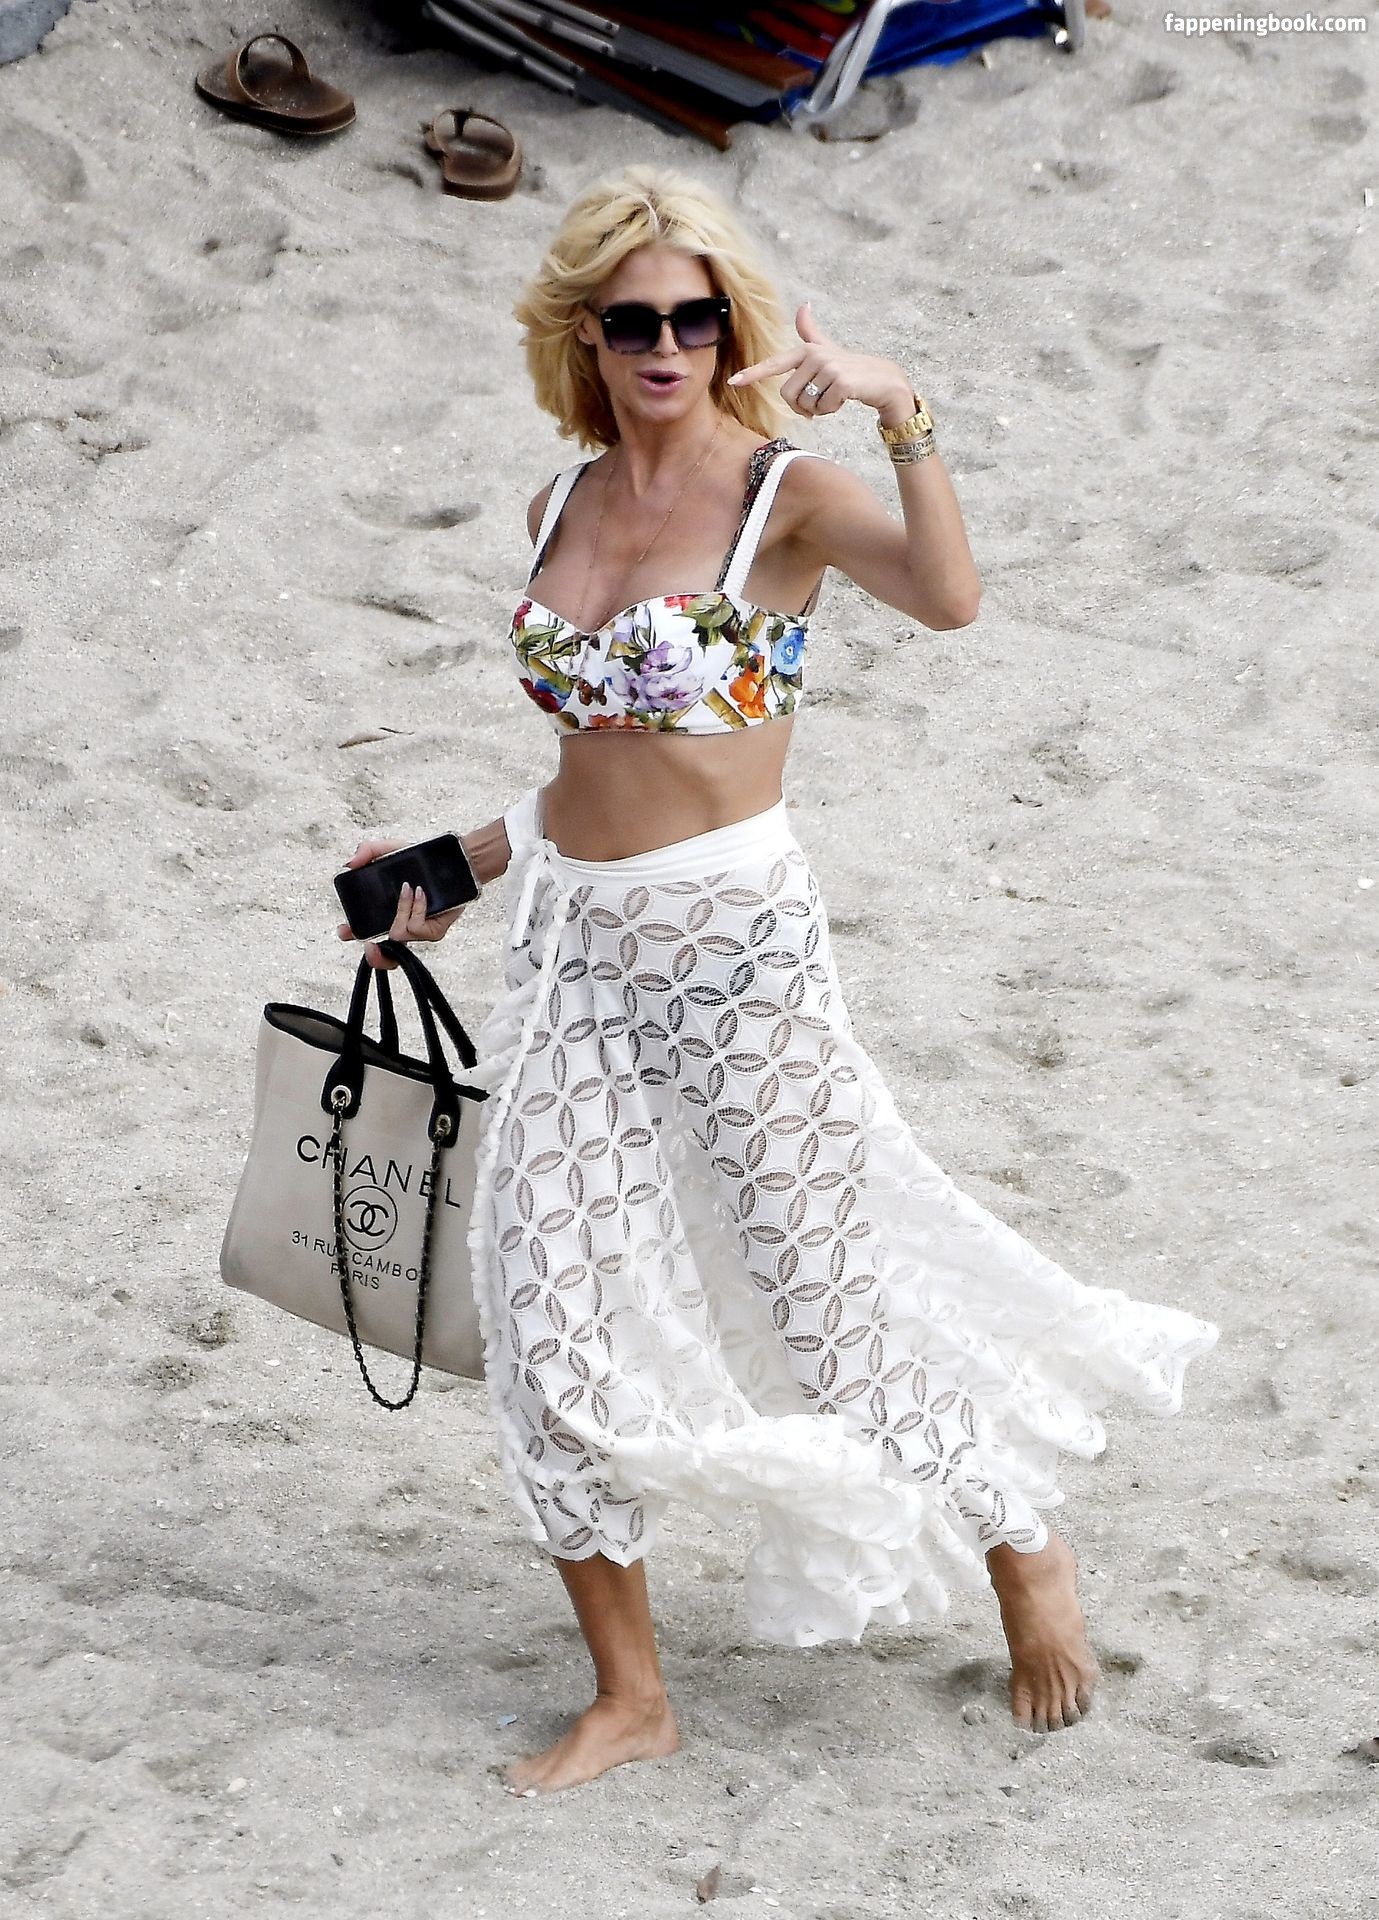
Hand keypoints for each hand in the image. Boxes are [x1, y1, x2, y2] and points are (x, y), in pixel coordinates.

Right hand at [336, 836, 469, 971]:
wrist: (454, 861)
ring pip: (398, 934)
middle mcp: (400, 923)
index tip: (344, 931)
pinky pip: (417, 928)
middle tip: (369, 943)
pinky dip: (416, 908)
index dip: (353, 936)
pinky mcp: (434, 932)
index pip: (365, 931)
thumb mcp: (393, 850)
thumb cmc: (422, 860)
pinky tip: (421, 892)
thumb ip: (369, 851)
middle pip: (384, 956)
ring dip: (400, 909)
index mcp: (385, 911)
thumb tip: (349, 864)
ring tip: (409, 887)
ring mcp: (418, 931)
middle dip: (375, 955)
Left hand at [726, 301, 911, 420]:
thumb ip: (811, 333)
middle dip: (802, 407)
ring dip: (818, 409)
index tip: (733, 382)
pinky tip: (845, 398)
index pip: (775, 364)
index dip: (753, 374)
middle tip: (819, 403)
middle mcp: (813, 355)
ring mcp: (827, 366)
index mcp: (805, 351)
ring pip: (805, 404)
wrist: (881, 380)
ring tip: (834, 397)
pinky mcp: (839, 381)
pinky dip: (832, 410)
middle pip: (788, 396)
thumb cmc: (851, 368)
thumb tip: (804, 304)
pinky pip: (822, 408)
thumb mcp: (828, 350)